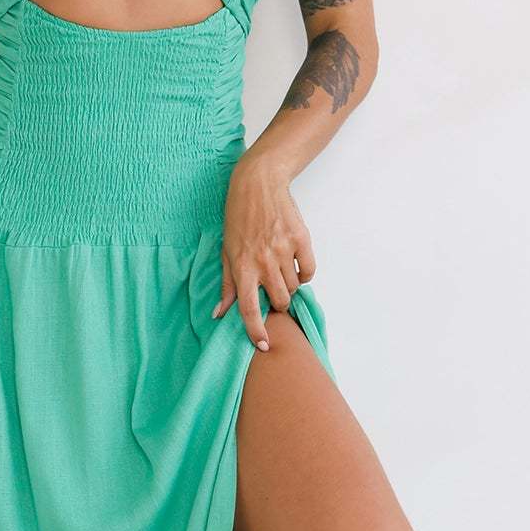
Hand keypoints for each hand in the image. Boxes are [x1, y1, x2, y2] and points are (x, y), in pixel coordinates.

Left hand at [212, 157, 316, 349]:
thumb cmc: (238, 218)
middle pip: (279, 301)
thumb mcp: (226, 251)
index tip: (264, 346)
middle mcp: (263, 262)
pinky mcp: (302, 240)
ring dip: (289, 285)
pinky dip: (305, 273)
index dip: (256, 331)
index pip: (249, 309)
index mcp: (242, 267)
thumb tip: (219, 314)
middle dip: (277, 303)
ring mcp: (284, 251)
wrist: (258, 184)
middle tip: (272, 291)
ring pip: (294, 287)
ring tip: (280, 269)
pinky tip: (295, 264)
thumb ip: (226, 285)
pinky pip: (309, 271)